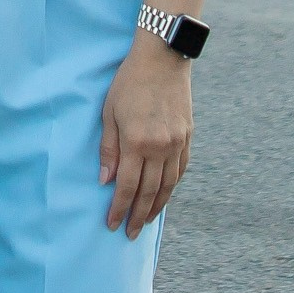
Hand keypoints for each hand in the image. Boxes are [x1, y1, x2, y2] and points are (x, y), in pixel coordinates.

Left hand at [99, 36, 193, 237]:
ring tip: (145, 220)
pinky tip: (164, 195)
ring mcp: (177, 142)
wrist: (163, 58)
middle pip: (149, 191)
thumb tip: (106, 181)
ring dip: (156, 206)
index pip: (127, 186)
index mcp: (137, 142)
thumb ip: (108, 149)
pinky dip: (172, 186)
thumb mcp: (109, 113)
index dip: (119, 208)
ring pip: (168, 185)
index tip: (112, 225)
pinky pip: (181, 169)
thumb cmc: (129, 83)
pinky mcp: (187, 136)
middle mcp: (160, 146)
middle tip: (130, 233)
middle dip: (137, 215)